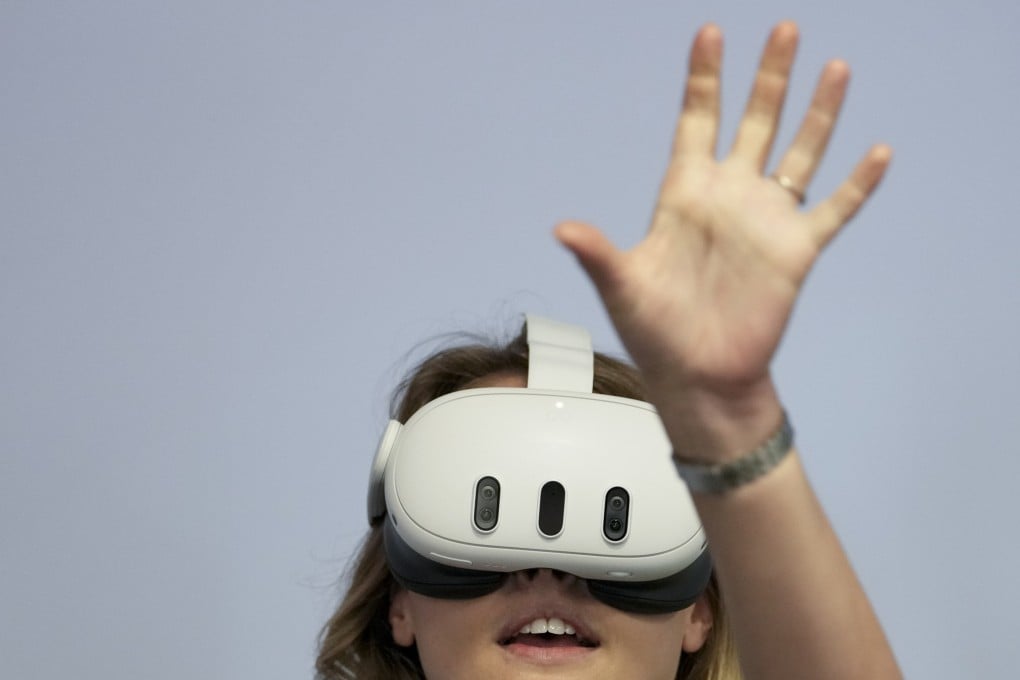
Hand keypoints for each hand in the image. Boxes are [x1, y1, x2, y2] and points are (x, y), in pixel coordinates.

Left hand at [556, 22, 889, 448]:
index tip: (710, 33)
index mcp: (684, 194)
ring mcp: (765, 221)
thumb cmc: (655, 333)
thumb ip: (599, 253)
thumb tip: (563, 228)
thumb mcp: (623, 287)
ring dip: (818, 113)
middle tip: (785, 29)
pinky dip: (857, 184)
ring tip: (835, 67)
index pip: (696, 121)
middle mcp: (728, 197)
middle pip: (753, 122)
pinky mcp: (796, 252)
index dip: (704, 79)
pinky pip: (834, 209)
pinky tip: (878, 152)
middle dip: (769, 77)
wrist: (699, 377)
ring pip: (799, 153)